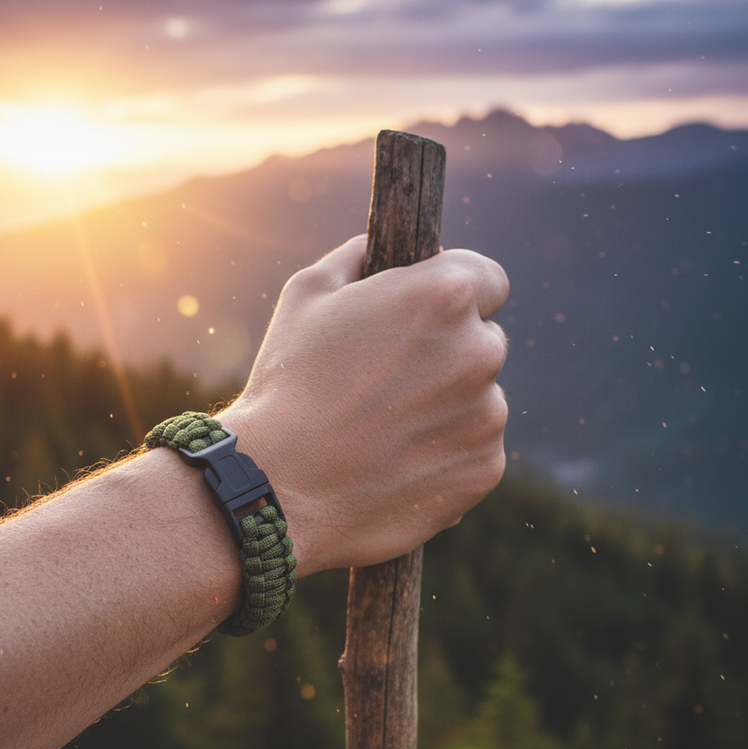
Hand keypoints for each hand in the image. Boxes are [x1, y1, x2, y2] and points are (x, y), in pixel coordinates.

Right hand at [220, 234, 508, 574]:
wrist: (277, 486)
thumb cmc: (287, 384)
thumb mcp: (307, 294)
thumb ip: (359, 258)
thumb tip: (380, 248)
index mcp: (443, 295)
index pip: (487, 278)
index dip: (453, 294)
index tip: (427, 316)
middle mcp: (480, 352)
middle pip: (483, 341)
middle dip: (447, 353)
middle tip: (389, 381)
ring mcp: (487, 416)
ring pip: (481, 400)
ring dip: (448, 407)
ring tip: (383, 430)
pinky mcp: (483, 470)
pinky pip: (475, 450)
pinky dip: (445, 455)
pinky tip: (394, 463)